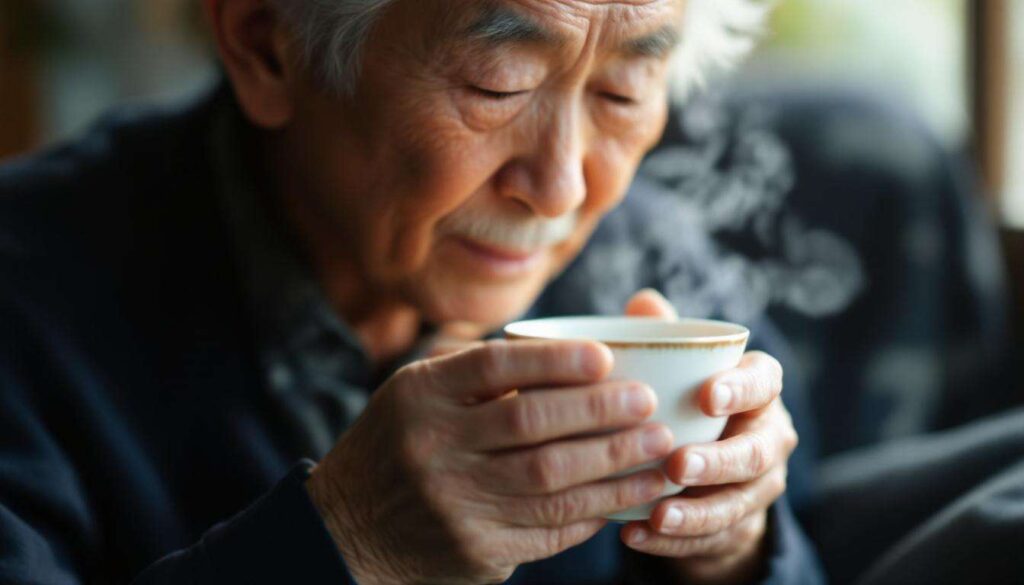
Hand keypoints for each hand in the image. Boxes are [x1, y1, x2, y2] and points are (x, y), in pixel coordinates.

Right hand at [306, 338, 674, 584]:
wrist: (347, 531)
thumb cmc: (398, 447)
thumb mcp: (413, 396)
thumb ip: (473, 374)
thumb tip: (568, 355)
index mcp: (419, 396)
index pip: (495, 368)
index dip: (556, 361)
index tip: (607, 358)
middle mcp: (433, 446)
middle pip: (531, 423)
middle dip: (601, 412)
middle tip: (649, 403)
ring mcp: (453, 503)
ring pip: (551, 481)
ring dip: (614, 465)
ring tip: (659, 449)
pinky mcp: (475, 549)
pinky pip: (549, 529)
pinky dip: (595, 510)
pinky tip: (629, 496)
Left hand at [618, 290, 797, 584]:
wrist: (708, 468)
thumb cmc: (689, 401)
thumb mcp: (681, 368)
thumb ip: (667, 337)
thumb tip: (642, 302)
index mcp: (758, 389)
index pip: (764, 381)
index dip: (741, 388)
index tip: (708, 394)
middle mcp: (768, 437)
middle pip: (754, 452)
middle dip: (717, 461)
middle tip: (675, 464)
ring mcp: (758, 486)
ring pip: (737, 502)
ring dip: (696, 512)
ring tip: (657, 514)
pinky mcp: (737, 526)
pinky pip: (710, 538)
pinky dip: (673, 541)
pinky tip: (636, 536)